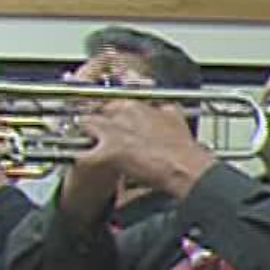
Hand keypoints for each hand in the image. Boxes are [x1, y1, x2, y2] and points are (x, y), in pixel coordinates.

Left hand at [74, 100, 213, 197]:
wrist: (186, 167)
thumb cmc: (183, 147)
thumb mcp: (176, 117)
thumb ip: (162, 107)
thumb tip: (160, 106)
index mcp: (135, 105)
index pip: (110, 102)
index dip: (108, 113)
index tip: (110, 121)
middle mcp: (120, 114)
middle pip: (94, 111)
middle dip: (95, 122)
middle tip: (99, 133)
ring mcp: (112, 132)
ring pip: (84, 125)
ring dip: (86, 134)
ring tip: (92, 144)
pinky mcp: (108, 153)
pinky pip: (84, 154)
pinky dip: (84, 157)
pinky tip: (88, 161)